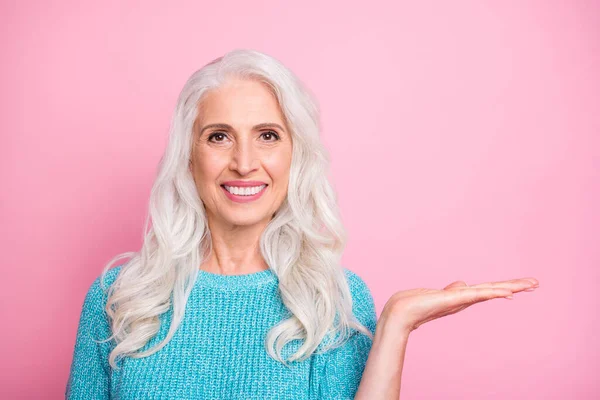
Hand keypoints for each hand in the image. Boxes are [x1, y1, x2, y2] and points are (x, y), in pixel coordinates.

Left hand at [382, 277, 539, 335]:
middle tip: (536, 283)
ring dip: (510, 287)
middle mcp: (465, 299)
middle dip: (515, 286)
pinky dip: (493, 293)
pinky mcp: (455, 299)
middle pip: (494, 290)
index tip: (521, 287)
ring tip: (530, 284)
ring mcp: (461, 300)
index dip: (504, 287)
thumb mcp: (439, 294)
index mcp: (462, 296)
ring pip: (490, 291)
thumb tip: (463, 283)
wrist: (402, 312)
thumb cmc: (417, 304)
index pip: (487, 290)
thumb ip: (454, 290)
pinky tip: (507, 292)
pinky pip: (478, 294)